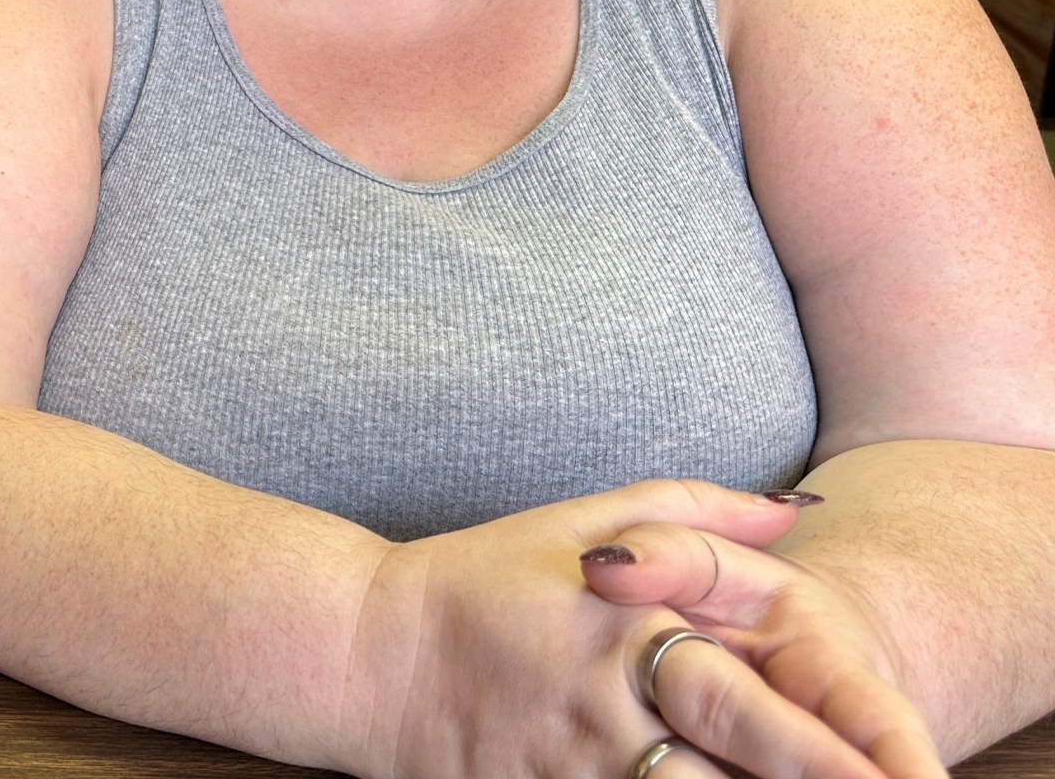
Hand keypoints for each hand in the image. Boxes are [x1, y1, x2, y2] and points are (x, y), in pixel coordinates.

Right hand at [348, 479, 899, 778]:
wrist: (361, 652)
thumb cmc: (476, 581)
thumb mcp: (576, 520)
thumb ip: (692, 511)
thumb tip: (797, 509)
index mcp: (629, 625)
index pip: (753, 695)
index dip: (836, 743)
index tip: (902, 768)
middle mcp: (608, 700)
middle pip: (737, 765)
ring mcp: (573, 760)